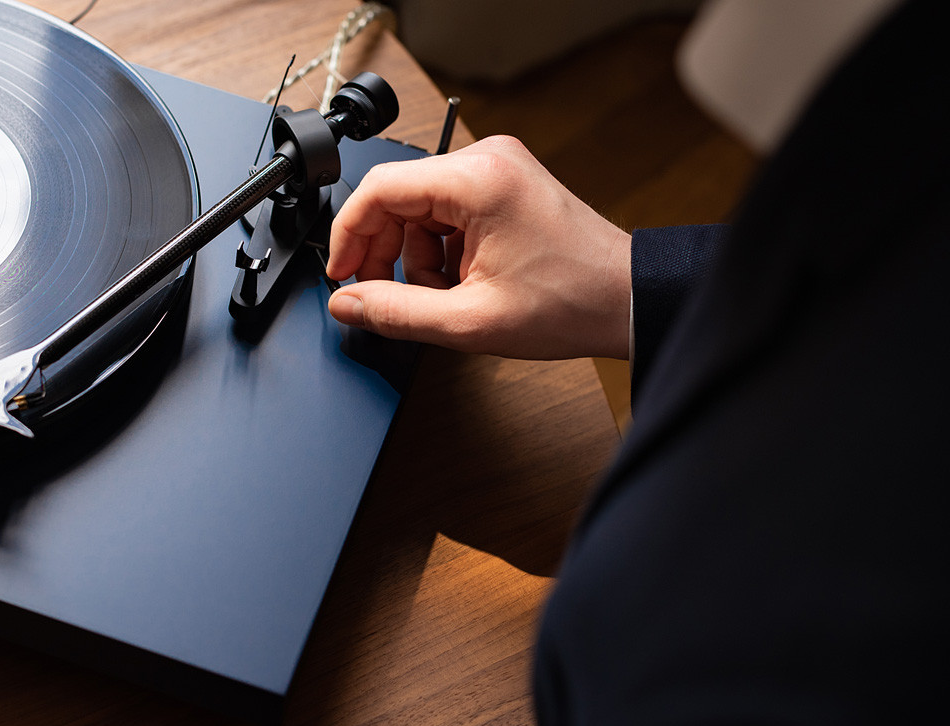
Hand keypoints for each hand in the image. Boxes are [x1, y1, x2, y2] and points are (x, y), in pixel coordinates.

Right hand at [326, 136, 631, 360]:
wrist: (627, 300)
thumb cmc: (571, 303)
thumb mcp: (469, 320)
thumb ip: (395, 312)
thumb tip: (345, 303)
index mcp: (477, 179)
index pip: (378, 189)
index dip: (348, 236)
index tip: (341, 274)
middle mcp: (487, 160)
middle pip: (398, 199)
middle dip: (385, 253)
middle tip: (384, 297)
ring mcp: (498, 170)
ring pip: (421, 212)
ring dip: (419, 259)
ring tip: (447, 299)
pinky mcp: (505, 187)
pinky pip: (448, 215)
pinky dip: (443, 253)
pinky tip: (464, 285)